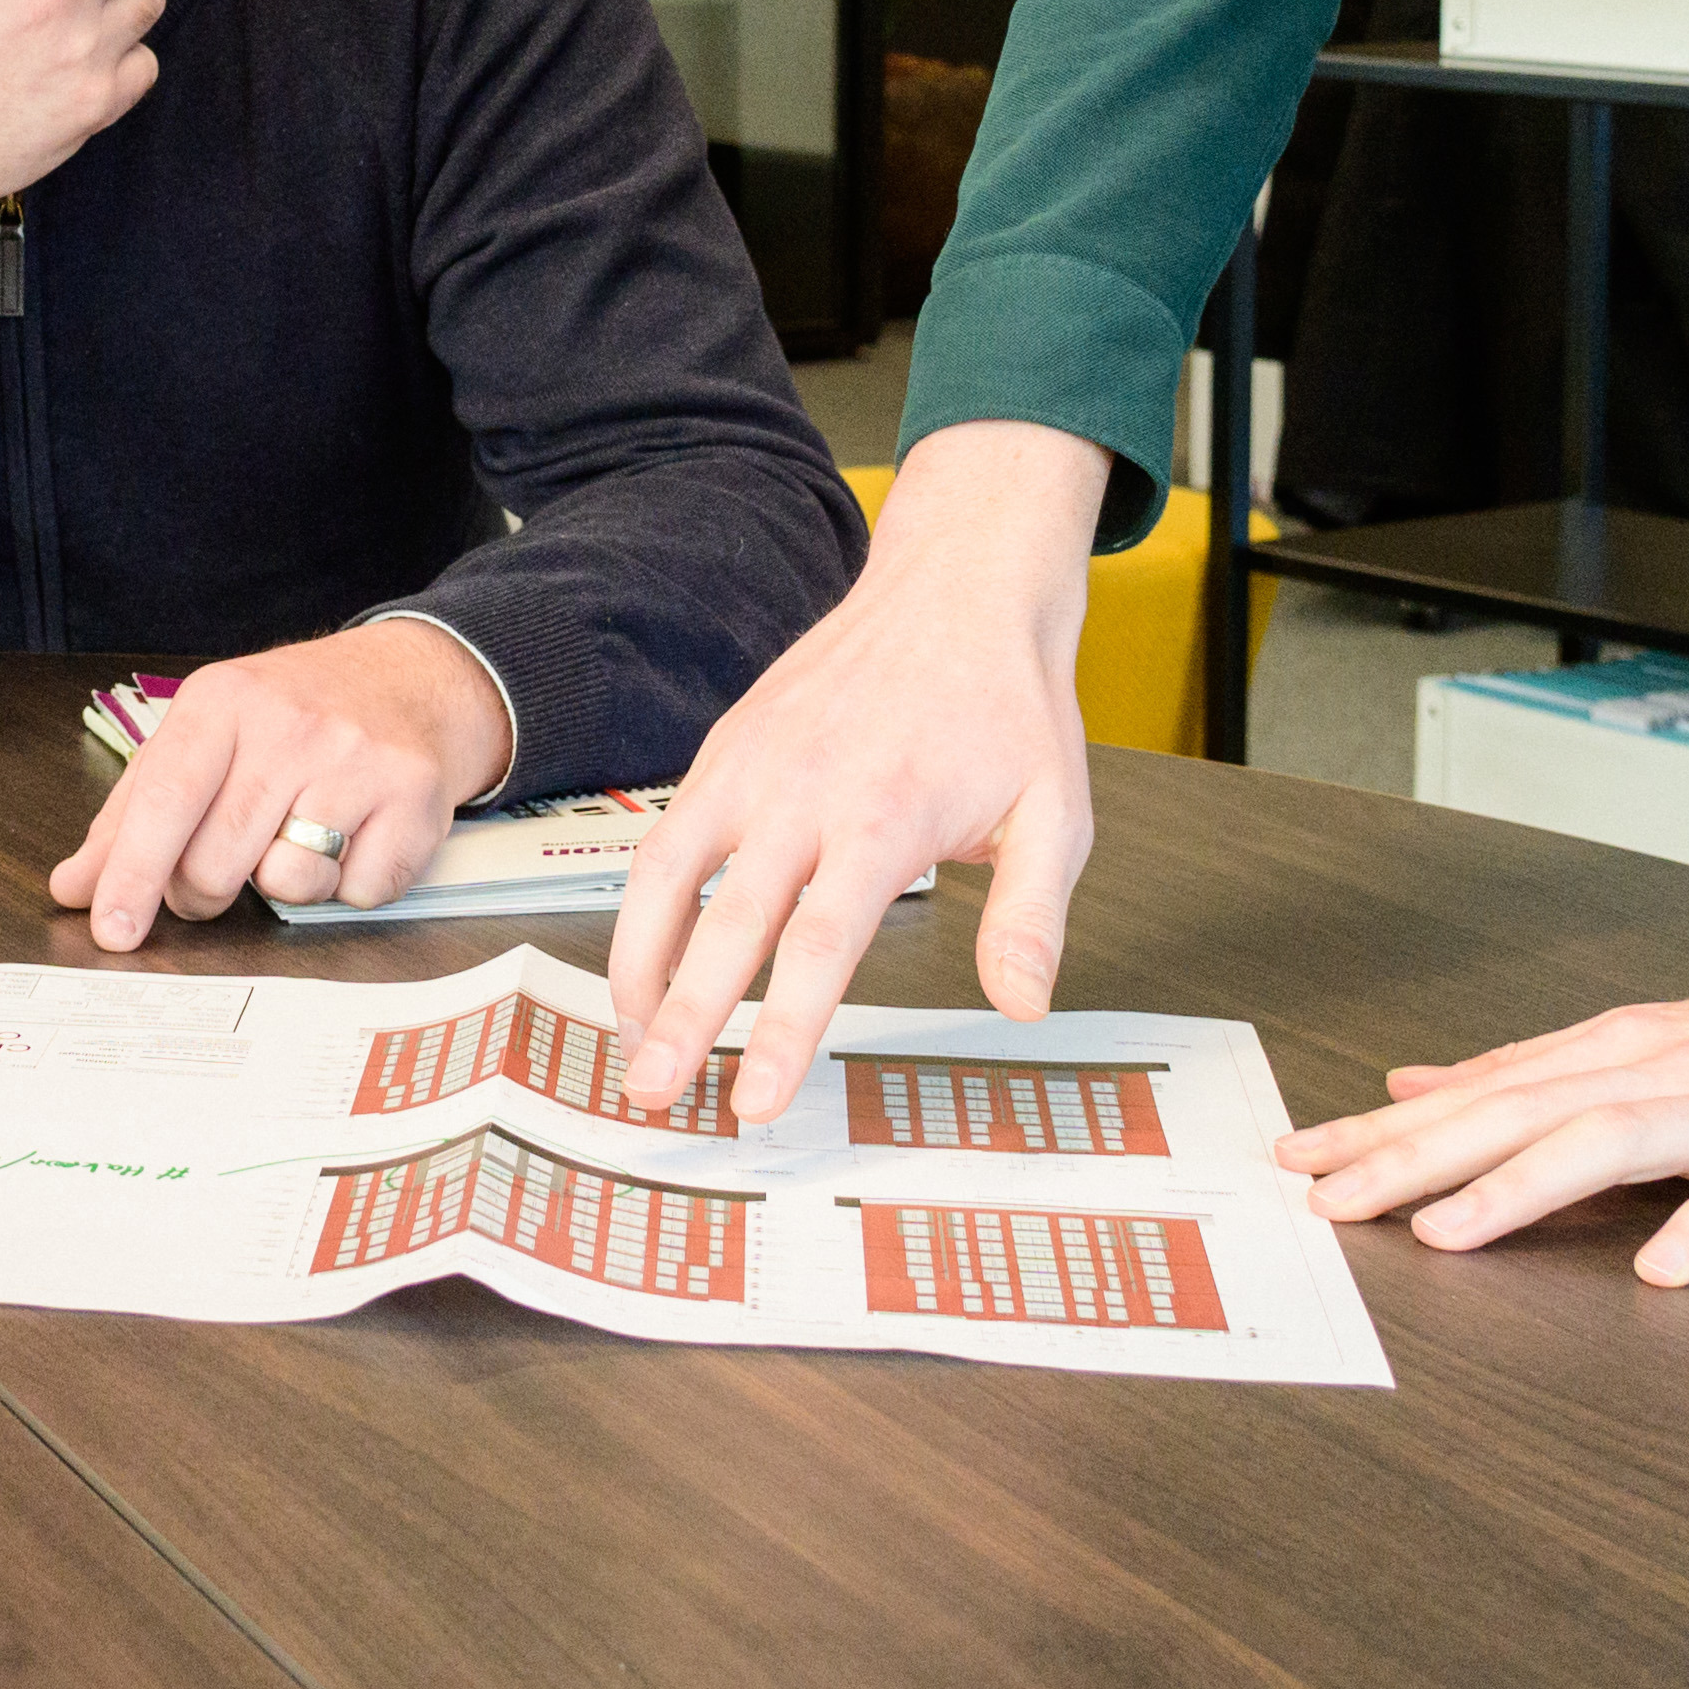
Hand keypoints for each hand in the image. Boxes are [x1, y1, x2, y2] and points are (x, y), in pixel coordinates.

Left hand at [53, 623, 516, 945]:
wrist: (414, 679)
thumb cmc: (295, 715)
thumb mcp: (206, 735)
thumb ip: (134, 812)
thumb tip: (76, 888)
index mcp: (223, 701)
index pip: (165, 800)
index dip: (132, 875)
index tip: (113, 931)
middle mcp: (291, 725)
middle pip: (216, 860)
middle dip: (203, 893)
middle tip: (218, 873)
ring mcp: (358, 760)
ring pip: (289, 882)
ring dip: (286, 884)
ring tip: (299, 835)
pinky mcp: (415, 801)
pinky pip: (359, 892)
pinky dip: (351, 885)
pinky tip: (356, 836)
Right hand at [606, 418, 1103, 1123]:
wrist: (957, 587)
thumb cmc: (1006, 705)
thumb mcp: (1055, 812)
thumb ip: (1032, 914)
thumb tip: (1022, 1004)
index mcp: (883, 817)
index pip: (818, 946)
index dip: (783, 1031)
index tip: (756, 1101)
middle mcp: (802, 791)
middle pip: (724, 924)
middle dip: (681, 1018)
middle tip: (653, 1093)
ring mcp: (753, 765)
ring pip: (666, 876)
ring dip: (639, 965)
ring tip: (632, 1040)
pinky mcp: (727, 747)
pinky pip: (666, 836)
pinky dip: (644, 907)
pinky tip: (647, 961)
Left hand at [1269, 960, 1688, 1284]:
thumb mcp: (1646, 1052)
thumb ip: (1532, 1075)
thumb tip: (1413, 1087)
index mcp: (1619, 1052)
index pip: (1482, 1092)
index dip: (1388, 1133)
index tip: (1301, 1164)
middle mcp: (1666, 1070)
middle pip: (1522, 1113)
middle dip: (1419, 1161)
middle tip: (1331, 1204)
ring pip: (1617, 1143)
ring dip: (1525, 1185)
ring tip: (1447, 1234)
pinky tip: (1664, 1266)